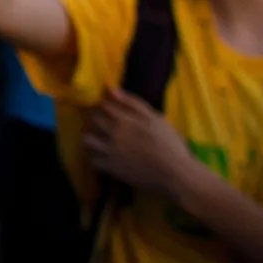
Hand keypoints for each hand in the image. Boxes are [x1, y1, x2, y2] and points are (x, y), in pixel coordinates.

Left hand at [84, 88, 208, 207]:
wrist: (174, 173)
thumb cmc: (169, 143)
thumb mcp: (155, 118)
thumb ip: (133, 103)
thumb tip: (112, 89)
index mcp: (124, 119)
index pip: (103, 106)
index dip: (103, 105)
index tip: (105, 108)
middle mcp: (113, 134)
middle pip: (93, 120)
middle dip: (95, 119)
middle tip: (102, 123)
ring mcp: (111, 152)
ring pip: (88, 141)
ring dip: (91, 138)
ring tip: (98, 140)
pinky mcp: (112, 168)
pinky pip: (93, 161)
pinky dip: (95, 158)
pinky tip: (102, 157)